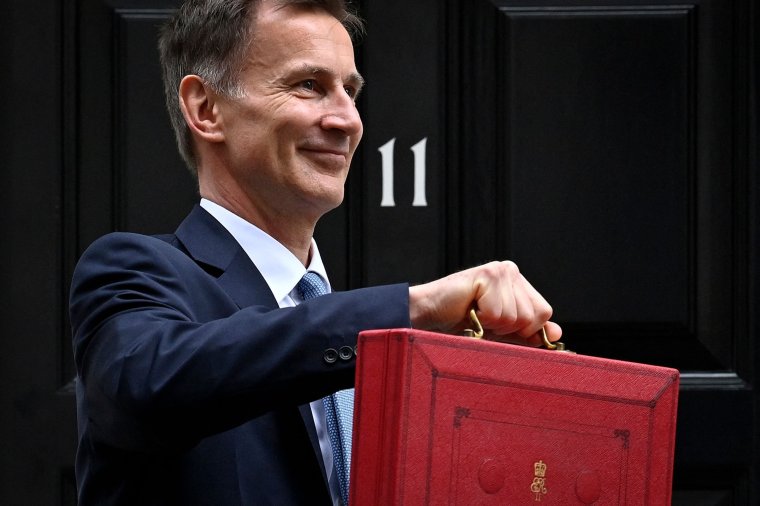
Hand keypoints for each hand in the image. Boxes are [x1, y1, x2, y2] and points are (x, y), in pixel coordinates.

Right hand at [408, 261, 561, 346]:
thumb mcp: (501, 332)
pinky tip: (468, 309)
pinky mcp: (487, 274)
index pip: (543, 313)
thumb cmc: (462, 323)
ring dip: (493, 325)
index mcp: (518, 283)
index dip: (525, 330)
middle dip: (508, 329)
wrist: (428, 315)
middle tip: (483, 319)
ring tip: (475, 314)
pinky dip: (482, 320)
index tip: (498, 327)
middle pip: (534, 316)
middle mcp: (511, 272)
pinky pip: (499, 313)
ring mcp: (500, 271)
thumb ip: (529, 332)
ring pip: (516, 316)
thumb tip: (559, 333)